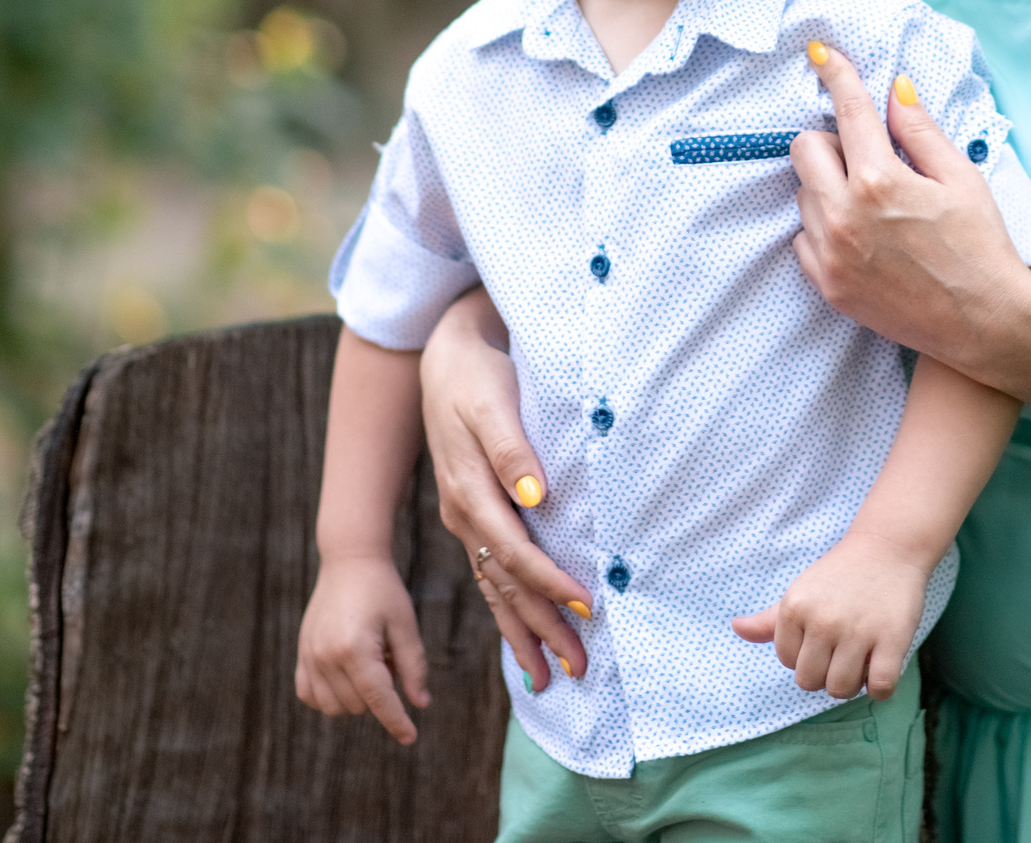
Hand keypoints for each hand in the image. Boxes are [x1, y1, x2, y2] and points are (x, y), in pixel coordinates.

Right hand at [295, 553, 429, 743]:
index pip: (378, 699)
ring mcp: (309, 656)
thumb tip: (420, 705)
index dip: (397, 721)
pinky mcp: (301, 654)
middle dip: (380, 694)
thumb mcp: (405, 625)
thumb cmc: (383, 591)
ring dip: (356, 698)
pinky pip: (309, 696)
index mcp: (356, 648)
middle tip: (388, 657)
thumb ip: (414, 667)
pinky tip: (345, 678)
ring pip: (334, 707)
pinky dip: (328, 697)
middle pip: (358, 705)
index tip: (410, 737)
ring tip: (368, 662)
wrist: (349, 562)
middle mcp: (327, 656)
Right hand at [419, 288, 589, 690]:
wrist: (443, 355)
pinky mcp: (469, 514)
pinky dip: (504, 609)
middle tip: (577, 668)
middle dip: (540, 628)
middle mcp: (463, 512)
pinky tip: (519, 636)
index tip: (586, 607)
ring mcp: (463, 517)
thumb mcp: (492, 400)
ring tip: (548, 675)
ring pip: (493, 585)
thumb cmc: (476, 373)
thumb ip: (511, 448)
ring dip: (522, 631)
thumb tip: (536, 496)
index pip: (514, 549)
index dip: (549, 581)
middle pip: (504, 582)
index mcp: (470, 488)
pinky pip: (486, 573)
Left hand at [732, 530, 928, 699]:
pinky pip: (880, 688)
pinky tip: (880, 668)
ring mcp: (858, 631)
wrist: (888, 548)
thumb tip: (736, 628)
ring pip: (840, 689)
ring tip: (860, 661)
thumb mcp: (800, 592)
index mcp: (794, 608)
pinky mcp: (892, 640)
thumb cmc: (840, 575)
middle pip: (810, 682)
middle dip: (825, 674)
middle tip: (841, 654)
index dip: (806, 655)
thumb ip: (769, 619)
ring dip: (851, 684)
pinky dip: (878, 689)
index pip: (787, 662)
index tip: (823, 639)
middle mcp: (822, 621)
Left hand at [790, 42, 1030, 369]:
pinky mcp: (826, 284)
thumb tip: (894, 90)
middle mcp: (844, 214)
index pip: (848, 112)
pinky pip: (803, 237)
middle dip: (832, 142)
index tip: (820, 53)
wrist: (984, 324)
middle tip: (869, 159)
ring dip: (828, 186)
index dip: (835, 74)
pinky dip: (824, 227)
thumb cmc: (981, 247)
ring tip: (873, 206)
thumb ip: (920, 131)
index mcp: (881, 181)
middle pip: (805, 148)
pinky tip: (862, 237)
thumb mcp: (960, 179)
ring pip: (802, 193)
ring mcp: (830, 253)